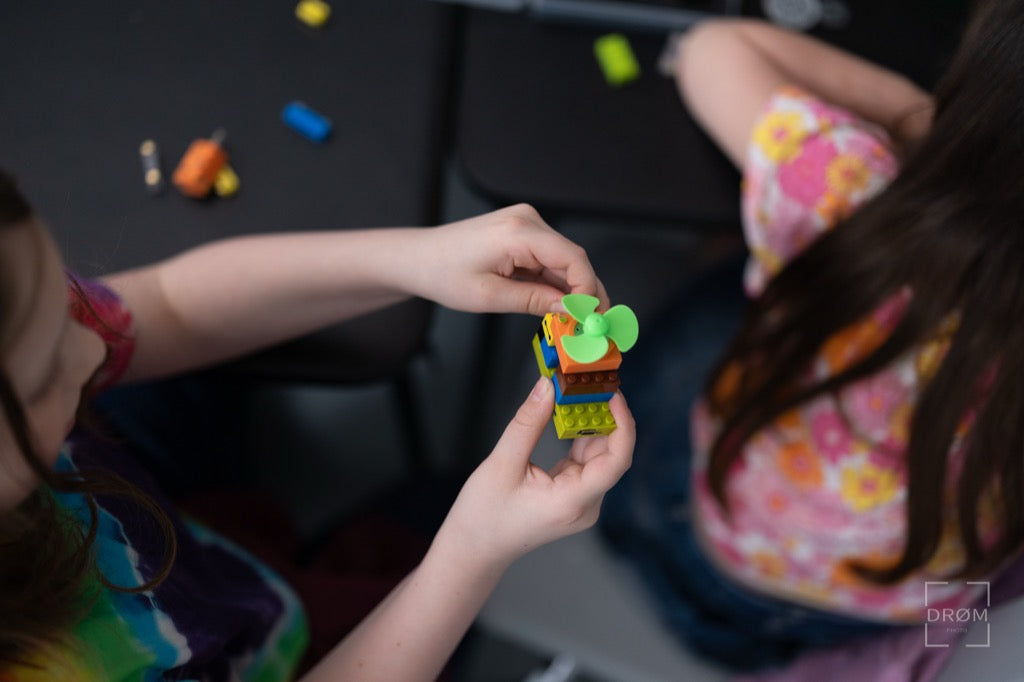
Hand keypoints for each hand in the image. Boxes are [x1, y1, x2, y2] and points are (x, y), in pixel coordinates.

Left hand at [407, 204, 608, 315]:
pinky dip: (556, 282)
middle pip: (573, 259)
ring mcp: (526, 223)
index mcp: (518, 231)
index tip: (591, 318)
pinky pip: (549, 259)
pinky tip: (557, 305)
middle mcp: (527, 220)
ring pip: (564, 261)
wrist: (418, 258)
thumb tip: (572, 310)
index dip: (589, 290)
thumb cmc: (443, 273)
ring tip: (574, 321)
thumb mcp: (490, 296)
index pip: (573, 258)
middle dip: (585, 293)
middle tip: (592, 325)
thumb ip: (535, 301)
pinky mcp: (523, 232)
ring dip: (571, 290)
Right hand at [439, 377, 634, 568]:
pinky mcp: (571, 496)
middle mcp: (584, 504)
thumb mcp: (503, 464)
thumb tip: (548, 387)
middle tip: (589, 383)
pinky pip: (583, 462)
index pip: (616, 460)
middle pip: (610, 455)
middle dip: (603, 417)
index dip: (622, 424)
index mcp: (573, 501)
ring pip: (597, 456)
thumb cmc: (484, 516)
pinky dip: (577, 437)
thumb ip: (529, 423)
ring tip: (577, 392)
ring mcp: (580, 502)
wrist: (474, 549)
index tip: (612, 394)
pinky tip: (568, 414)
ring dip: (589, 424)